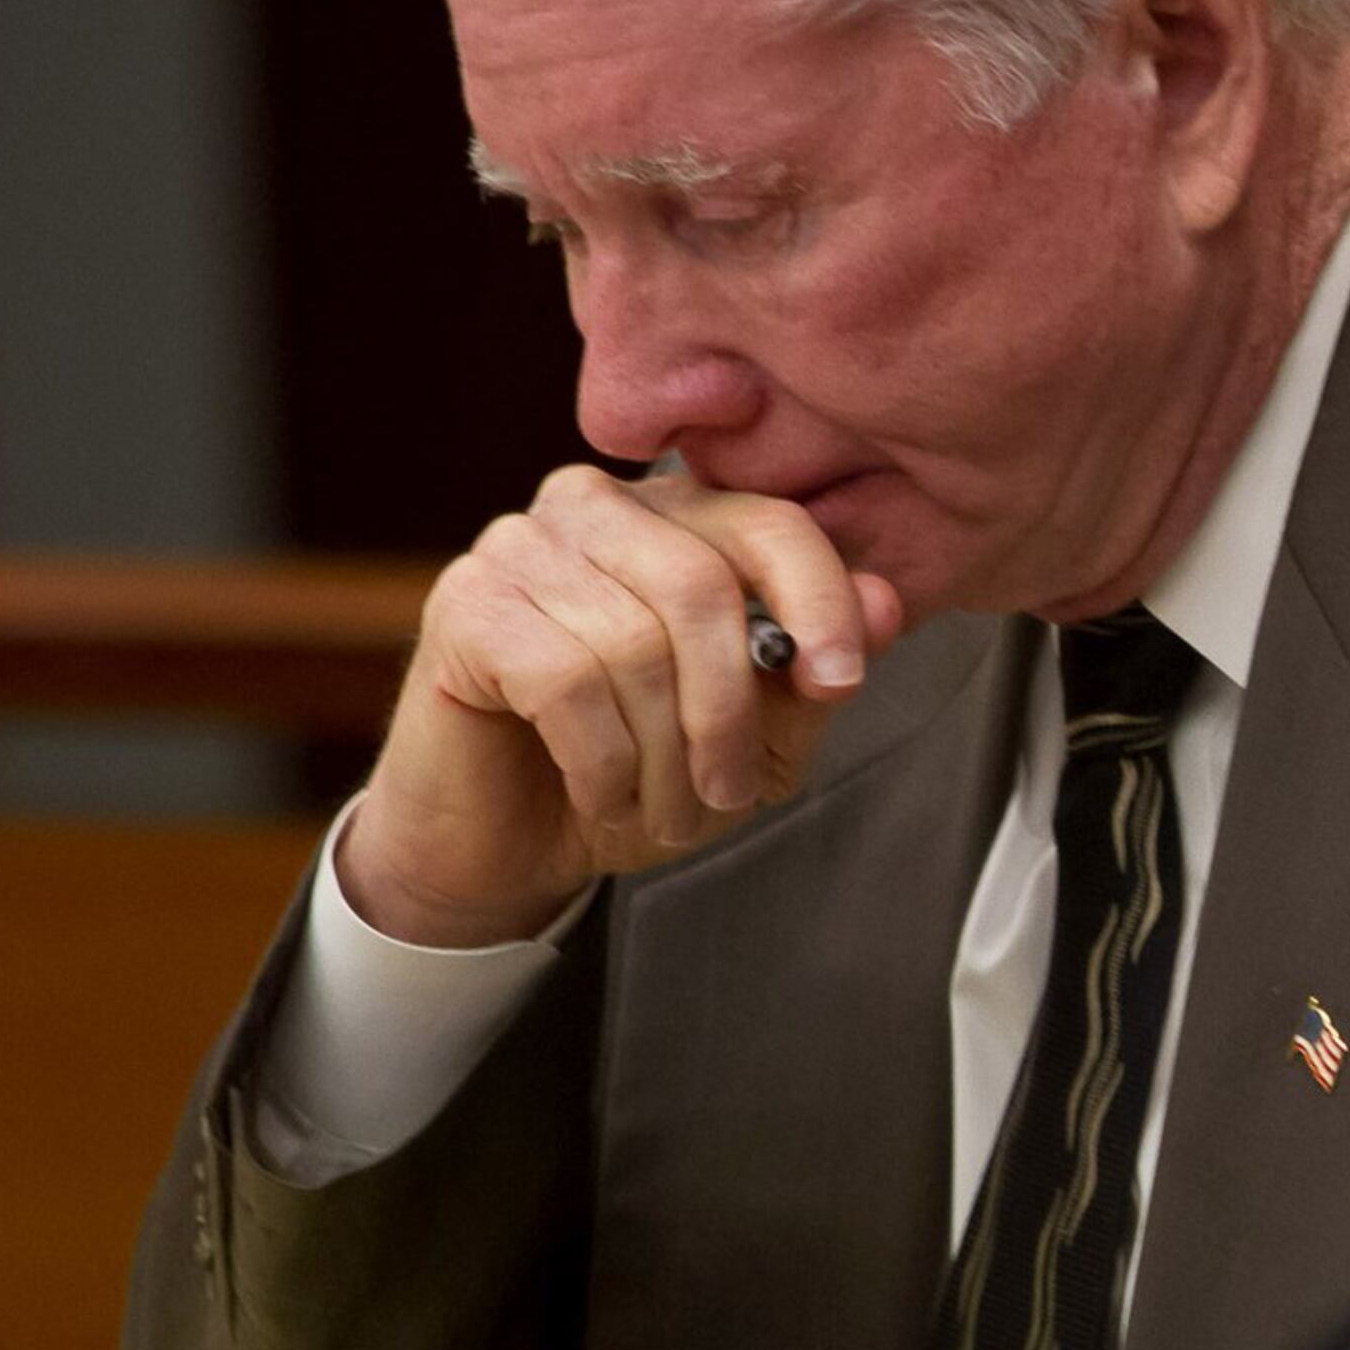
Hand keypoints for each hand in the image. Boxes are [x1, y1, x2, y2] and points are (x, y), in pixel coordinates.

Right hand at [338, 467, 906, 947]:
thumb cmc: (634, 770)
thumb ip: (815, 668)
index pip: (772, 524)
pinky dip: (601, 760)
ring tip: (660, 808)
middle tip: (728, 790)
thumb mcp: (757, 732)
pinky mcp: (464, 603)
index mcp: (678, 516)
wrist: (508, 843)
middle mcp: (597, 506)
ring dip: (663, 755)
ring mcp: (520, 545)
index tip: (840, 683)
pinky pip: (565, 679)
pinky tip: (599, 790)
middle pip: (703, 588)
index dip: (820, 602)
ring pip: (635, 643)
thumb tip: (885, 604)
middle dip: (729, 712)